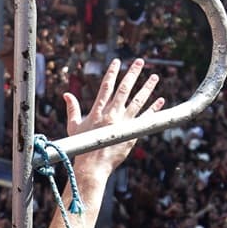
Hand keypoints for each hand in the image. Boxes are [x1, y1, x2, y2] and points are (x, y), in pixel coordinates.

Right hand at [64, 59, 163, 176]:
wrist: (92, 166)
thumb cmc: (82, 147)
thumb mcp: (74, 126)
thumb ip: (72, 109)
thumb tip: (66, 94)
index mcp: (98, 110)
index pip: (106, 86)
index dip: (112, 72)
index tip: (118, 61)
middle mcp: (112, 114)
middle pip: (124, 89)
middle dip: (133, 74)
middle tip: (140, 61)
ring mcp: (123, 123)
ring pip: (138, 101)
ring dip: (147, 88)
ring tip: (155, 77)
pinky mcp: (131, 133)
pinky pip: (145, 118)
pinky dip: (153, 109)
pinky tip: (160, 100)